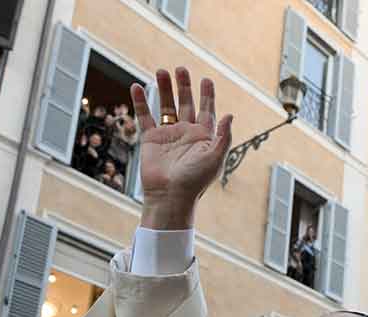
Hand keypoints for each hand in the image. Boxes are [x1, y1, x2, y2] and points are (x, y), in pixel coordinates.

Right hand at [130, 67, 232, 229]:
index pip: (207, 111)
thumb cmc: (195, 181)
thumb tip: (230, 115)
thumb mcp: (214, 158)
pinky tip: (137, 87)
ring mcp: (168, 136)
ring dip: (164, 89)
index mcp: (203, 138)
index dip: (207, 95)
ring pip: (166, 107)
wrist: (170, 196)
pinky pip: (145, 116)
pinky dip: (140, 102)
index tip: (206, 80)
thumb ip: (223, 137)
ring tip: (161, 71)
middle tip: (181, 69)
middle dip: (184, 86)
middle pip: (186, 104)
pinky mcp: (151, 139)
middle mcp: (186, 134)